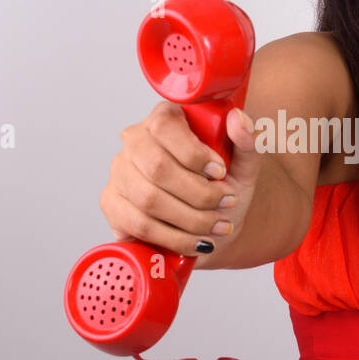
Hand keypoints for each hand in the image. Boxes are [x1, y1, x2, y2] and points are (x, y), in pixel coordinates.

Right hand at [99, 100, 258, 256]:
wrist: (211, 222)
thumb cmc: (223, 187)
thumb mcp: (242, 164)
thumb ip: (247, 140)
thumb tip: (238, 119)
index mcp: (164, 118)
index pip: (165, 126)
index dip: (194, 153)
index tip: (220, 173)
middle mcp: (135, 141)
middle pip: (158, 167)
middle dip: (199, 193)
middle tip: (226, 203)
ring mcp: (120, 172)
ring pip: (150, 199)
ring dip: (192, 219)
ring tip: (218, 226)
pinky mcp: (112, 204)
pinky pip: (141, 225)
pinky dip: (175, 238)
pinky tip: (197, 241)